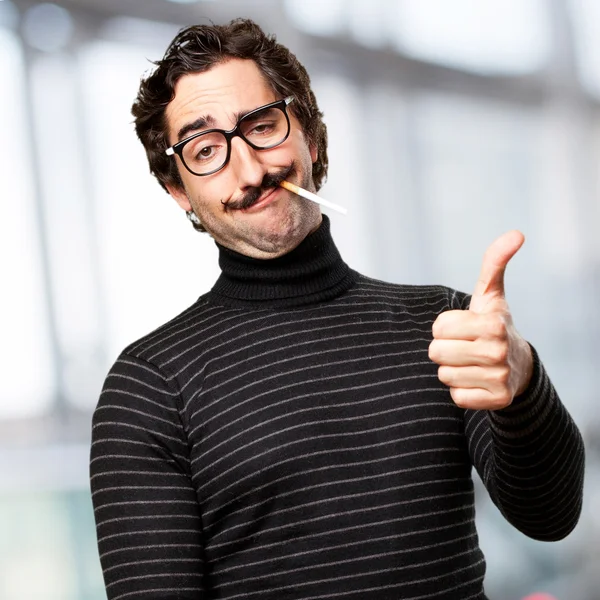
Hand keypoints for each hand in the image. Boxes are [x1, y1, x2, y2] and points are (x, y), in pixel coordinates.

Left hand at [428, 231, 533, 409]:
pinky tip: (477, 381)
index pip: (438, 327)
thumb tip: (516, 233)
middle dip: (444, 349)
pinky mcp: (496, 400)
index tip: (462, 328)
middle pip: (436, 352)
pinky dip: (461, 391)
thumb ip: (494, 263)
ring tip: (471, 363)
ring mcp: (500, 377)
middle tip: (464, 347)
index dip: (444, 328)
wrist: (519, 367)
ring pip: (444, 375)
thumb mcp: (491, 294)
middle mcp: (498, 351)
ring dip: (452, 370)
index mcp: (493, 323)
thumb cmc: (494, 325)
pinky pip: (455, 397)